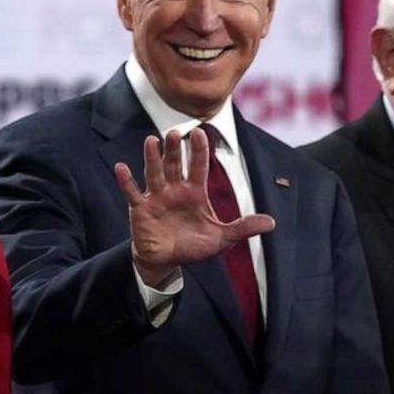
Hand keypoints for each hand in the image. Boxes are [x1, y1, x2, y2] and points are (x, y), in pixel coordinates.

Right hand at [114, 127, 274, 285]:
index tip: (201, 133)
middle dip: (175, 150)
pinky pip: (132, 193)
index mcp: (195, 192)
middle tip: (175, 132)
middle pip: (175, 165)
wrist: (167, 262)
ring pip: (154, 173)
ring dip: (152, 158)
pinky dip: (126, 181)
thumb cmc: (193, 247)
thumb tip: (272, 223)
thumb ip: (244, 228)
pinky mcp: (140, 209)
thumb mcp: (222, 239)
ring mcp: (156, 197)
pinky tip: (121, 167)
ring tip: (151, 141)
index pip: (199, 166)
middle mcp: (175, 189)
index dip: (200, 151)